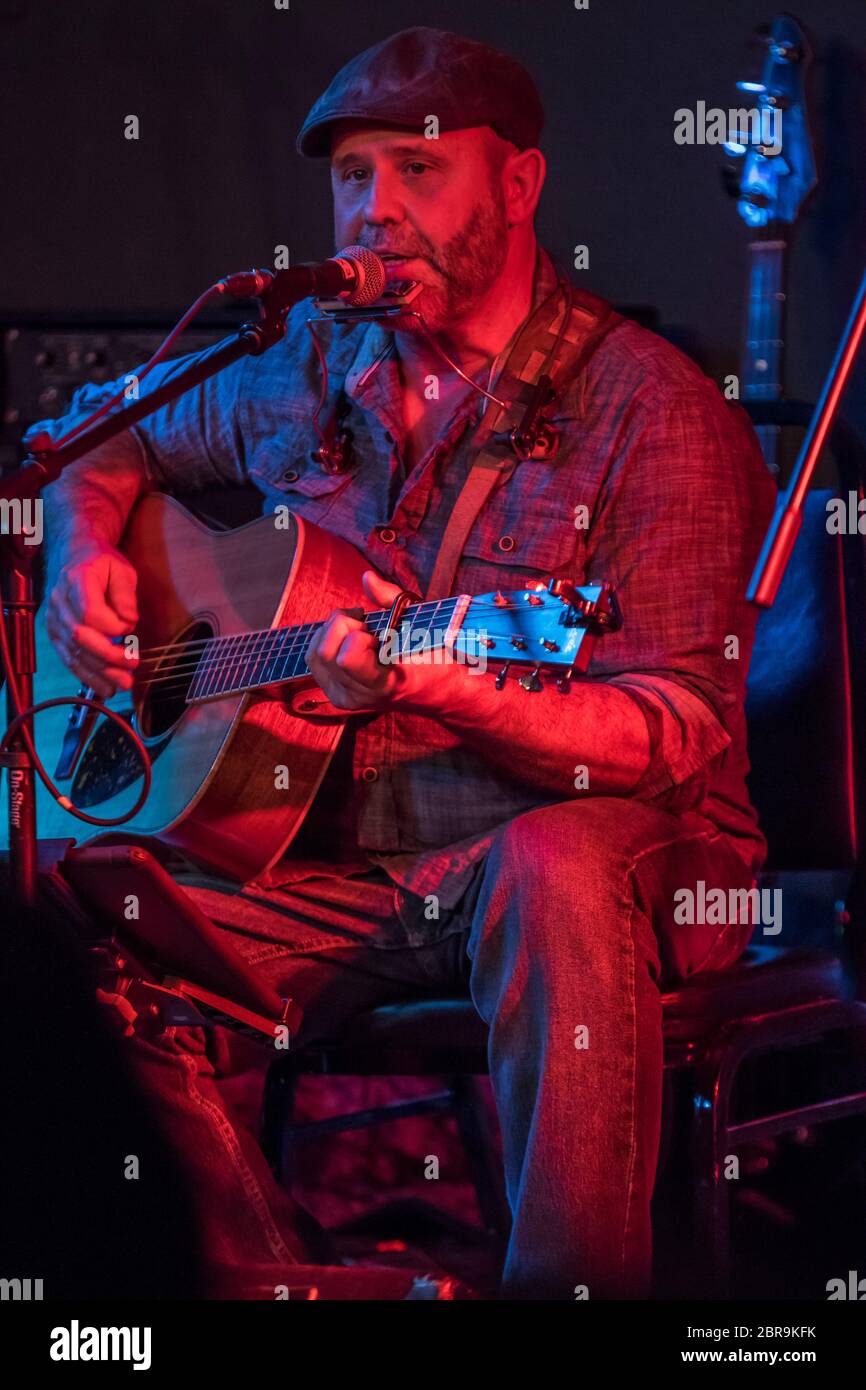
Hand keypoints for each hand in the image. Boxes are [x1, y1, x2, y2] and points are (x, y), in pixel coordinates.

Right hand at [44, 543, 139, 699]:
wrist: (75, 557)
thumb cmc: (102, 564)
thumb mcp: (122, 569)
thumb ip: (126, 594)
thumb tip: (128, 622)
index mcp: (77, 580)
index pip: (90, 612)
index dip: (112, 627)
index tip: (130, 630)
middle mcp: (60, 601)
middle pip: (80, 637)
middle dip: (108, 657)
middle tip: (132, 665)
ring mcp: (54, 619)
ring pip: (74, 652)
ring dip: (100, 673)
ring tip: (122, 685)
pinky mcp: (56, 634)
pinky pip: (69, 659)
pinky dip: (88, 676)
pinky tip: (105, 688)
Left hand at [305, 569, 438, 712]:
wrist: (435, 690)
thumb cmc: (432, 654)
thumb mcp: (420, 622)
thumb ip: (391, 599)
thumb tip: (367, 579)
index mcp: (385, 683)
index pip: (346, 659)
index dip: (358, 635)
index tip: (378, 632)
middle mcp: (361, 695)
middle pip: (325, 651)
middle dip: (343, 628)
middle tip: (368, 628)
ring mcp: (346, 698)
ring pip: (314, 654)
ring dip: (334, 633)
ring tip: (360, 632)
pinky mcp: (336, 695)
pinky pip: (314, 660)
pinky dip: (327, 641)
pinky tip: (349, 640)